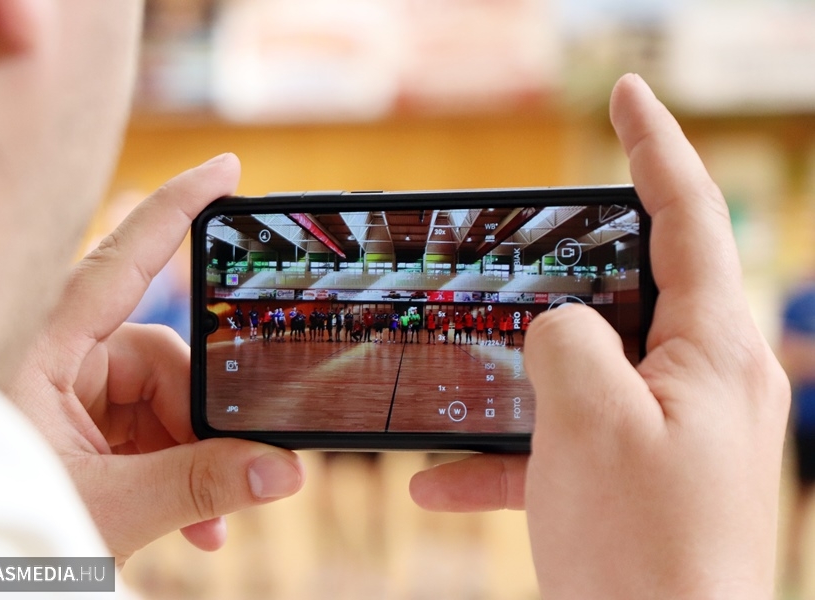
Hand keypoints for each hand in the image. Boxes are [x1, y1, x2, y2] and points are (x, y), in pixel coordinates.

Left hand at [8, 154, 304, 564]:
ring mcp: (67, 392)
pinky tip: (191, 518)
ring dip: (192, 458)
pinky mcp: (78, 425)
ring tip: (206, 516)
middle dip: (203, 421)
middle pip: (163, 359)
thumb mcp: (106, 507)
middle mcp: (54, 356)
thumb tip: (283, 470)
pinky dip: (172, 469)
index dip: (179, 207)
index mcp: (38, 347)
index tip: (229, 170)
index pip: (121, 259)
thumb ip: (197, 485)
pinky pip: (145, 430)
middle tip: (234, 470)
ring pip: (161, 402)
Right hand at [410, 74, 788, 597]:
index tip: (627, 94)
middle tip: (522, 252)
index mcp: (712, 351)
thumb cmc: (642, 551)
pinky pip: (565, 445)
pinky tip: (438, 482)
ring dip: (516, 384)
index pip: (690, 214)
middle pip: (634, 290)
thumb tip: (559, 327)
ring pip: (585, 372)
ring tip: (464, 380)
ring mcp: (670, 431)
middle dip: (570, 273)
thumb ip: (567, 340)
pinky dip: (508, 456)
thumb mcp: (588, 420)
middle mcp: (702, 383)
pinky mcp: (637, 477)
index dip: (655, 144)